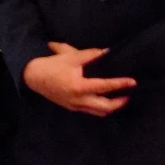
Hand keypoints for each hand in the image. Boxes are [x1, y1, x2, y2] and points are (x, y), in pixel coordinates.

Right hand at [22, 42, 136, 116]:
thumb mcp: (70, 56)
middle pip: (106, 107)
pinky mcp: (71, 107)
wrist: (32, 76)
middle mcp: (79, 99)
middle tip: (128, 95)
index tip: (132, 82)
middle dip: (119, 102)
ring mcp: (75, 106)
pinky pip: (90, 111)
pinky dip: (100, 108)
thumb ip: (90, 54)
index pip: (105, 87)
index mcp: (79, 86)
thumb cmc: (51, 65)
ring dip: (111, 107)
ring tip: (118, 100)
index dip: (120, 84)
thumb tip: (107, 52)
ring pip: (99, 112)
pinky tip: (103, 101)